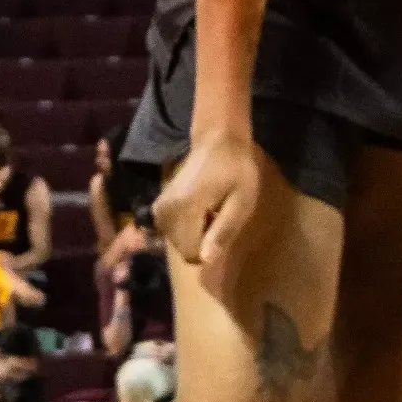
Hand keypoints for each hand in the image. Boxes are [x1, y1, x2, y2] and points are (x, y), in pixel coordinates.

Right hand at [153, 131, 260, 266]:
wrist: (217, 141)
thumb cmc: (236, 170)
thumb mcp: (242, 202)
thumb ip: (223, 231)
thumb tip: (206, 259)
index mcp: (185, 208)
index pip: (190, 252)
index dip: (210, 250)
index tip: (222, 228)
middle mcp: (165, 210)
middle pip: (182, 249)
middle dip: (202, 242)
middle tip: (217, 218)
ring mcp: (160, 207)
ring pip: (176, 242)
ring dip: (194, 236)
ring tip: (210, 214)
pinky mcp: (159, 205)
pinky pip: (171, 231)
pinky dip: (187, 228)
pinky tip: (200, 212)